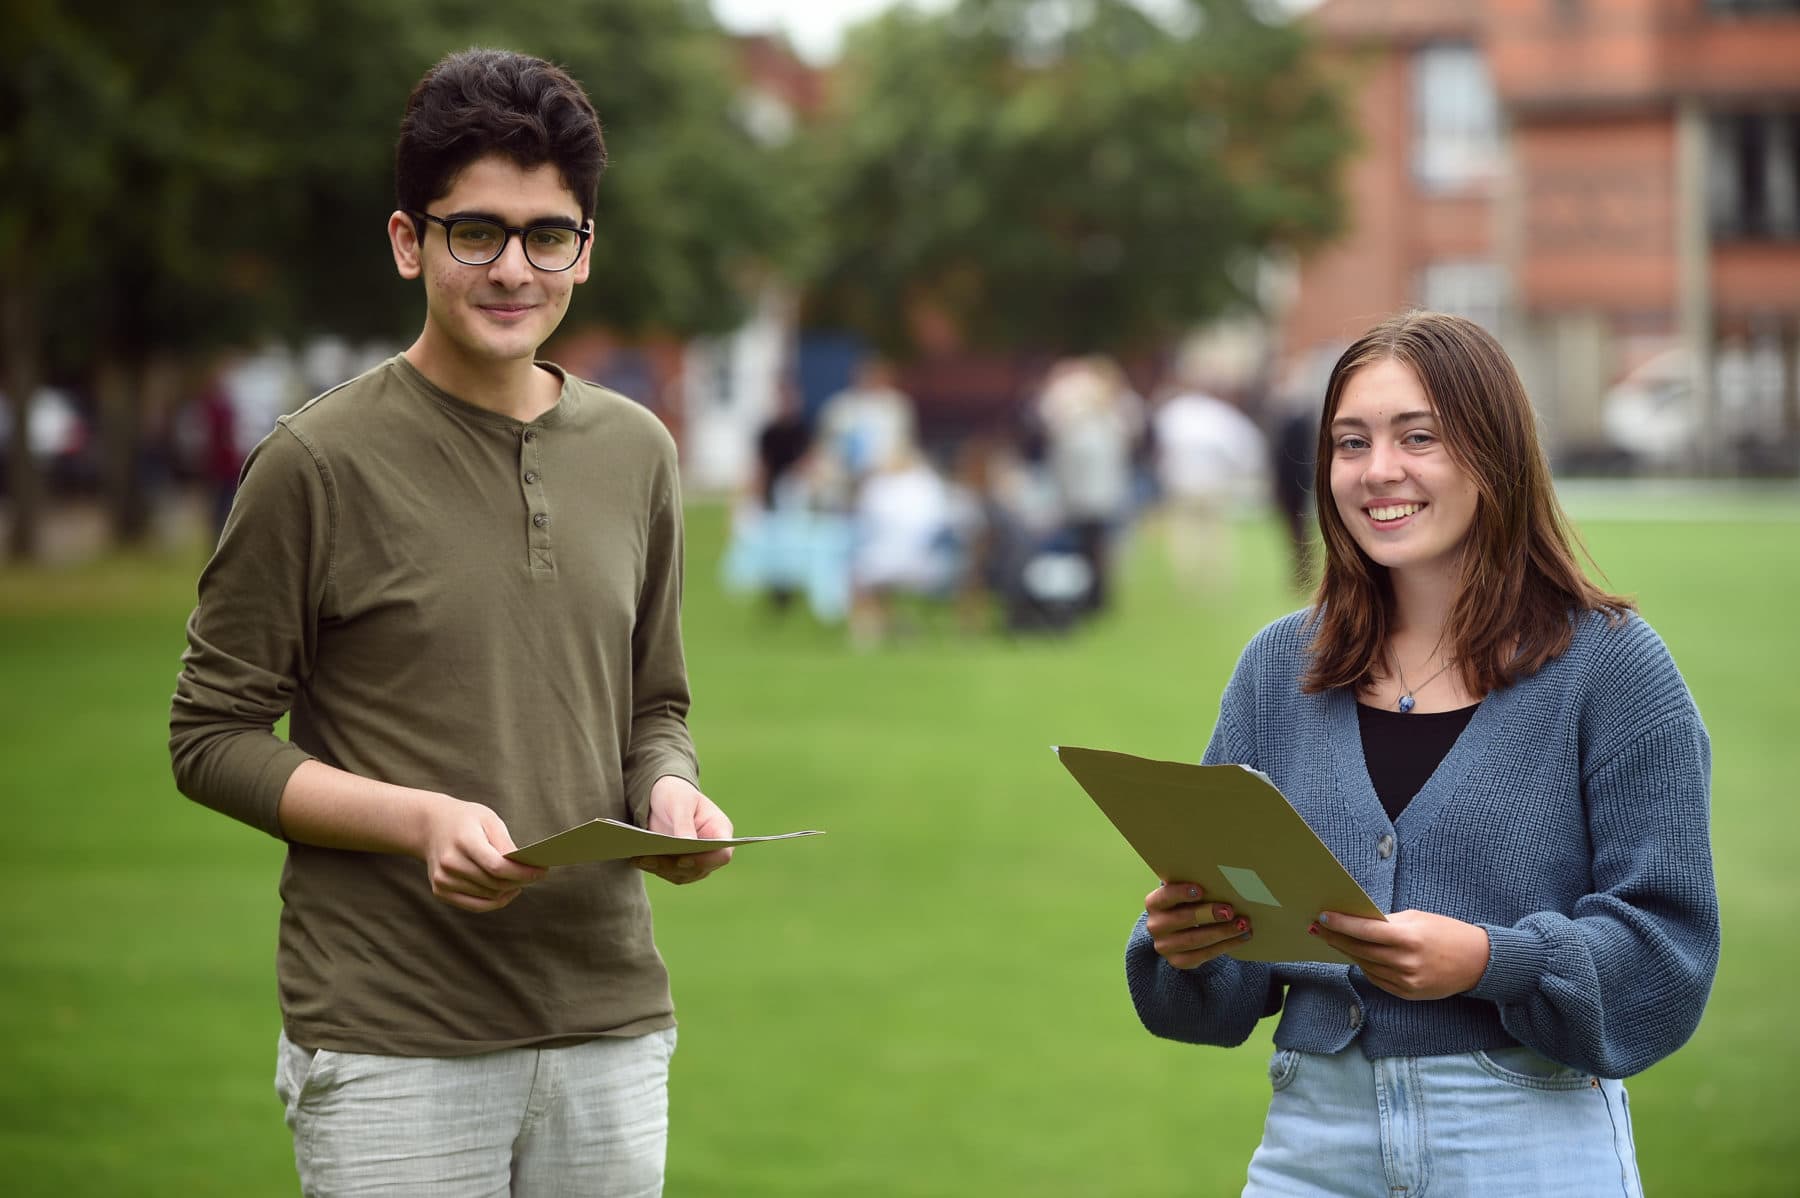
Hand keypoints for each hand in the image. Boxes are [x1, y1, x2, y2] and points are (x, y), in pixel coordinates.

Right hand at [416, 796, 546, 912]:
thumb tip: (525, 866)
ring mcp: (443, 880)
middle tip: (538, 875)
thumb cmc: (466, 820)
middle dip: (521, 881)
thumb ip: (506, 844)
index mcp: (463, 841)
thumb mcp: (488, 820)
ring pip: (488, 896)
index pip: (496, 866)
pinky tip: (508, 892)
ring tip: (523, 881)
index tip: (543, 871)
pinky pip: (475, 905)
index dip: (523, 872)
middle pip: (494, 883)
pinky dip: (495, 902)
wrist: (430, 826)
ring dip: (510, 891)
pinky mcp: (440, 891)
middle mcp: (450, 863)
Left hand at [632, 776, 734, 884]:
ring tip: (641, 858)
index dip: (706, 861)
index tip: (683, 859)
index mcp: (720, 830)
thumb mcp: (680, 802)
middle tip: (651, 858)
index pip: (722, 854)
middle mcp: (711, 849)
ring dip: (661, 868)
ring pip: (682, 874)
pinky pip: (668, 873)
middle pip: (699, 868)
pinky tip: (638, 859)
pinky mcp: (678, 864)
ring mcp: (696, 859)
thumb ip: (684, 823)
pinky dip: (654, 867)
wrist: (662, 796)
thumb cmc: (676, 793)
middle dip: (674, 865)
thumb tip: (689, 844)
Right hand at [1144, 882, 1252, 968]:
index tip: (1201, 890)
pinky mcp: (1178, 961)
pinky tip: (1242, 937)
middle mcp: (1155, 926)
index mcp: (1154, 903)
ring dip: (1222, 932)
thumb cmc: (1188, 903)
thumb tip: (1222, 880)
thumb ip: (1196, 887)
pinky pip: (1203, 955)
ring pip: (1195, 940)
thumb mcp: (1185, 893)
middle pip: (1182, 919)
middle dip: (1208, 914)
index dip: (1181, 893)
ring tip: (1243, 925)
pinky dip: (1226, 946)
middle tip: (1230, 911)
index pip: (1164, 897)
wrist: (1180, 931)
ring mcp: (1165, 946)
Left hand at [1311, 909, 1489, 999]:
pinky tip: (1357, 955)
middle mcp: (1405, 962)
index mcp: (1409, 938)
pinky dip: (1366, 966)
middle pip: (1360, 950)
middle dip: (1337, 938)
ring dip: (1349, 952)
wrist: (1477, 962)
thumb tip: (1357, 921)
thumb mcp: (1417, 919)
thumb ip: (1387, 922)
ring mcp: (1406, 981)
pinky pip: (1378, 979)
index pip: (1365, 931)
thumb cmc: (1446, 932)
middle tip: (1318, 928)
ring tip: (1334, 939)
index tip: (1322, 917)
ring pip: (1366, 966)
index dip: (1341, 925)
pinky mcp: (1408, 994)